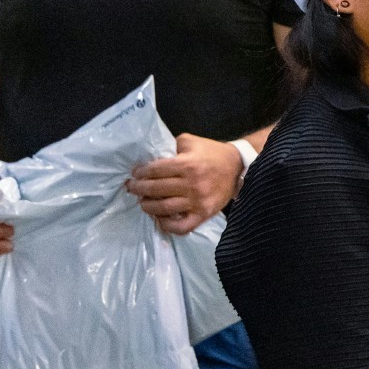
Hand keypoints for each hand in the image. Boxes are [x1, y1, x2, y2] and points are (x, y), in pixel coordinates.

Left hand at [127, 134, 243, 235]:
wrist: (237, 166)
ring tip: (142, 203)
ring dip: (148, 207)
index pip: (155, 170)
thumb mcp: (191, 141)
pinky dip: (167, 226)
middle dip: (139, 189)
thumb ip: (172, 146)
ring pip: (164, 209)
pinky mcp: (203, 214)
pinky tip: (159, 219)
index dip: (141, 173)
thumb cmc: (212, 152)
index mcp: (187, 164)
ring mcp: (197, 201)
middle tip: (132, 188)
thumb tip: (152, 158)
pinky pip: (181, 226)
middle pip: (156, 189)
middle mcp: (191, 184)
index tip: (134, 174)